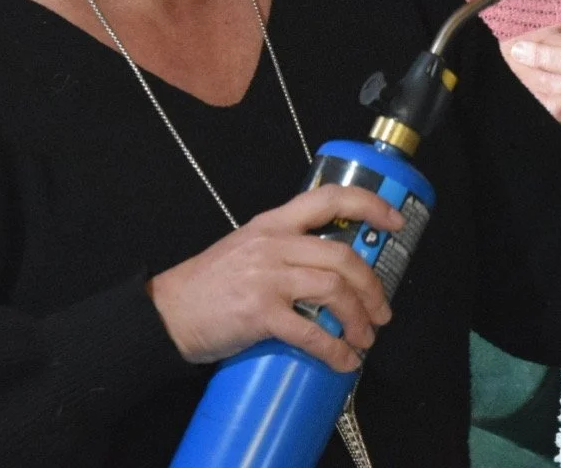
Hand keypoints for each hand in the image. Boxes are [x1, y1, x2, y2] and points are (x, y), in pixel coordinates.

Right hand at [148, 185, 404, 372]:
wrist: (166, 314)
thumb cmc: (208, 285)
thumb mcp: (247, 248)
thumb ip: (285, 249)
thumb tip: (330, 269)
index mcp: (272, 223)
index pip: (329, 198)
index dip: (369, 205)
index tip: (394, 221)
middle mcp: (273, 243)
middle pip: (342, 256)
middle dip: (372, 286)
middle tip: (382, 311)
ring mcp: (267, 278)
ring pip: (334, 290)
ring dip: (359, 318)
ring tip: (365, 338)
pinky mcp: (260, 313)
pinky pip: (311, 331)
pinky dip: (335, 349)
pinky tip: (344, 361)